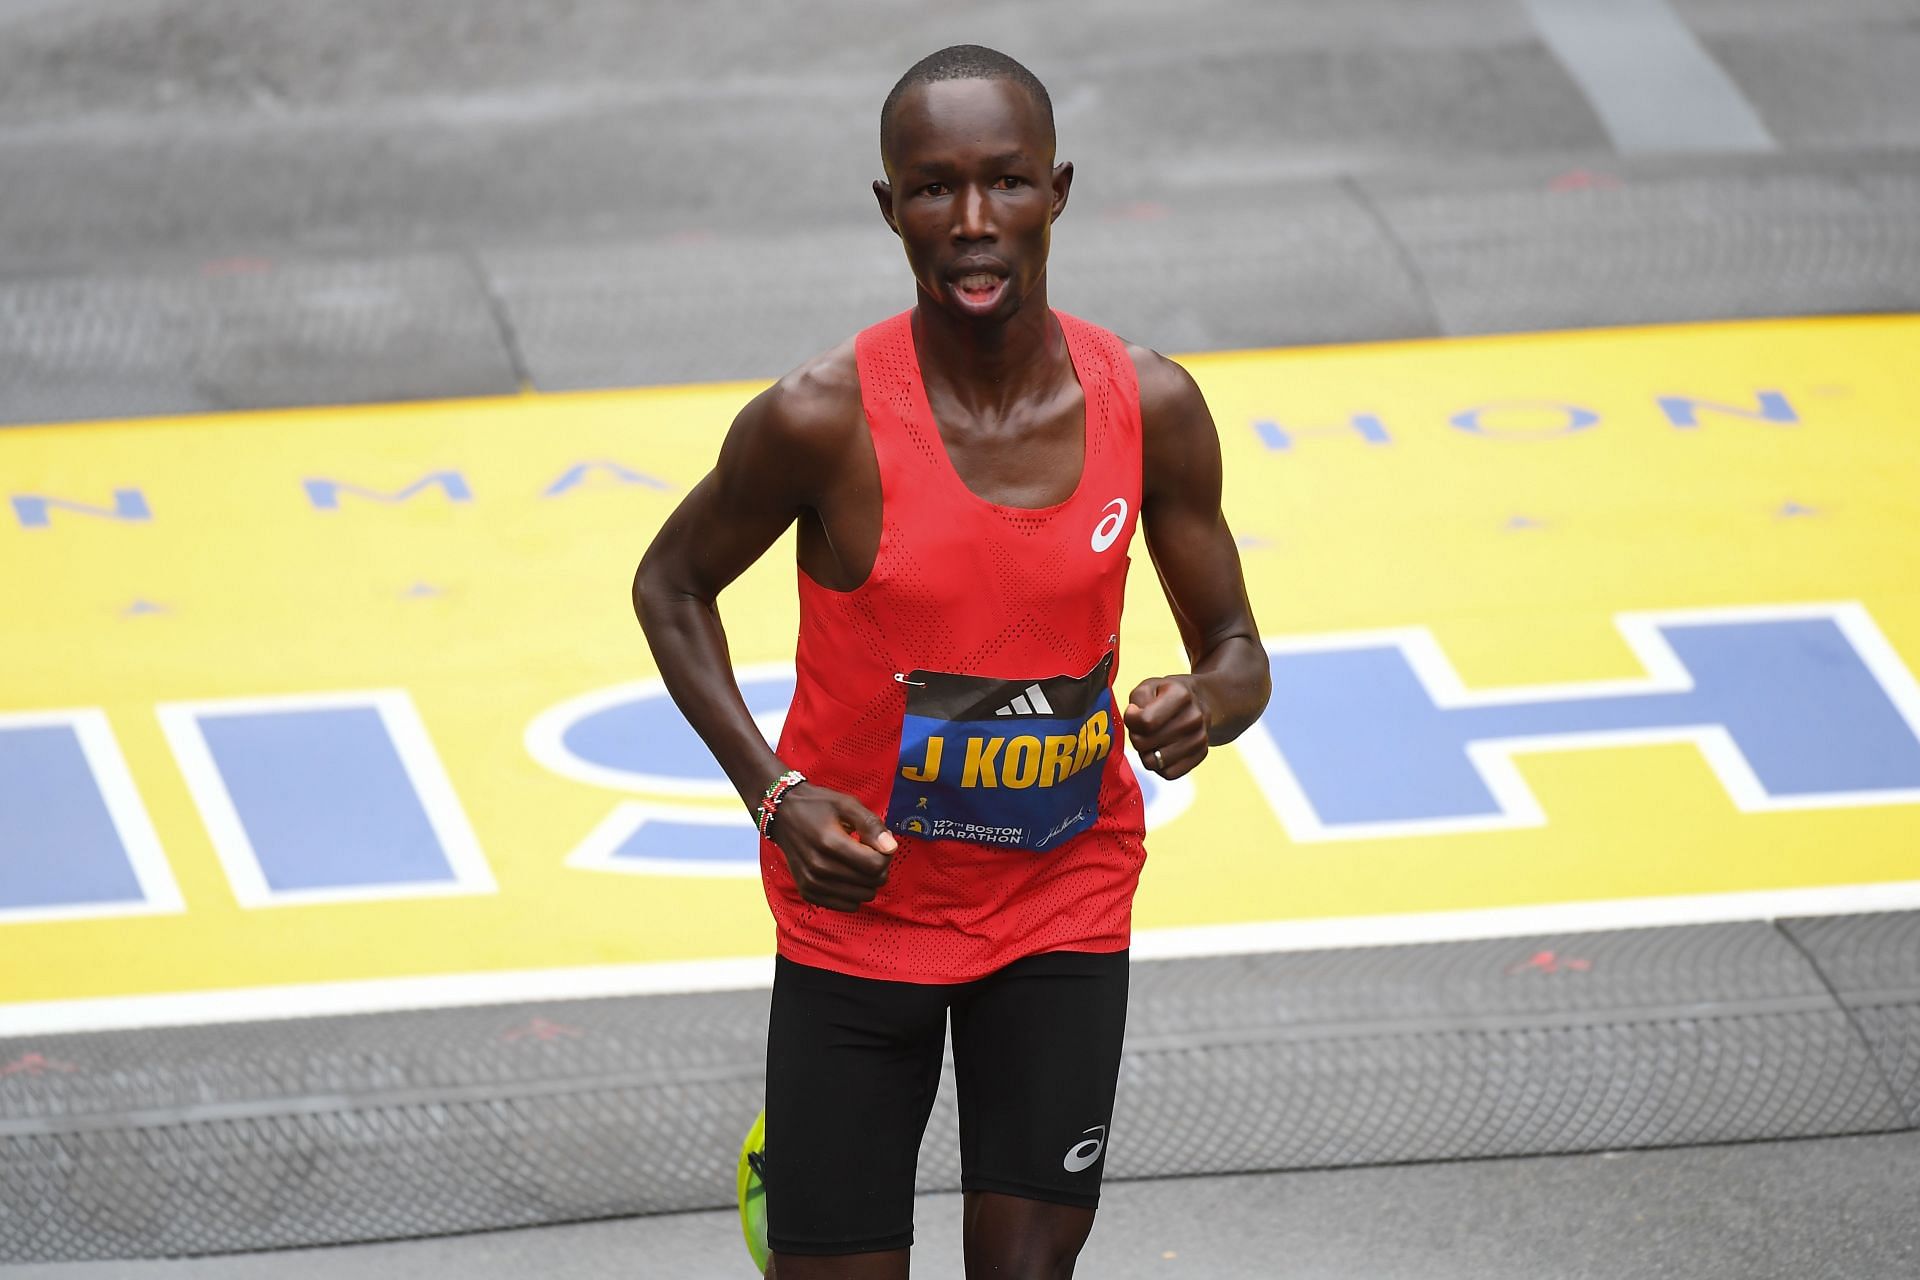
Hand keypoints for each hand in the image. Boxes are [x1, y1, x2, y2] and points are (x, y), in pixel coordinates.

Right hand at [768, 782, 895, 911]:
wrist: (783, 814)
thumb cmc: (818, 806)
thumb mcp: (847, 804)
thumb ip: (871, 825)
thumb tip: (891, 848)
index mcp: (829, 843)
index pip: (876, 866)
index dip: (885, 854)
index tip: (878, 842)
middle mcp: (818, 867)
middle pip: (872, 883)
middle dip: (878, 867)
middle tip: (867, 850)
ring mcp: (811, 883)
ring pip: (862, 897)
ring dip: (867, 881)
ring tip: (856, 861)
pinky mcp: (808, 893)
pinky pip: (847, 906)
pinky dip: (853, 893)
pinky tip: (846, 874)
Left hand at [1123, 676, 1208, 779]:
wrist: (1197, 702)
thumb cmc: (1165, 695)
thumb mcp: (1147, 687)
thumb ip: (1136, 701)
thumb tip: (1134, 720)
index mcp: (1180, 695)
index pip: (1145, 721)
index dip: (1131, 720)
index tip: (1134, 713)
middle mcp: (1194, 717)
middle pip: (1145, 743)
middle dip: (1136, 738)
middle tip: (1142, 729)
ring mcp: (1200, 738)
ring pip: (1155, 762)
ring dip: (1146, 753)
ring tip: (1152, 739)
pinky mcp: (1201, 755)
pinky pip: (1168, 773)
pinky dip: (1160, 766)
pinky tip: (1162, 750)